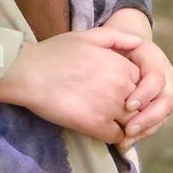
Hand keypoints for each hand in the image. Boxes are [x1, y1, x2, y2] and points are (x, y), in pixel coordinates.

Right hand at [0, 26, 143, 145]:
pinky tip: (100, 129)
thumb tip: (139, 42)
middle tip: (114, 108)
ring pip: (131, 123)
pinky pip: (116, 137)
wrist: (29, 73)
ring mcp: (110, 107)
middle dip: (131, 108)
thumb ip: (117, 37)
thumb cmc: (54, 53)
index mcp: (121, 65)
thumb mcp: (87, 36)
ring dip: (123, 124)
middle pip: (140, 104)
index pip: (143, 83)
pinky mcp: (96, 125)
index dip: (132, 88)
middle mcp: (121, 86)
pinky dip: (112, 136)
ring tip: (109, 121)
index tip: (118, 90)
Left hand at [100, 10, 172, 154]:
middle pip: (166, 101)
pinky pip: (155, 123)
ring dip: (146, 130)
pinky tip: (125, 142)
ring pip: (162, 116)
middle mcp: (166, 78)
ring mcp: (164, 93)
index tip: (128, 105)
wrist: (126, 50)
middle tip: (129, 129)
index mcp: (156, 60)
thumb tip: (133, 41)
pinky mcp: (157, 107)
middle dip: (148, 118)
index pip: (157, 79)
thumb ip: (118, 37)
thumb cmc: (114, 46)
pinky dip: (142, 133)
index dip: (145, 94)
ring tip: (126, 140)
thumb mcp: (113, 37)